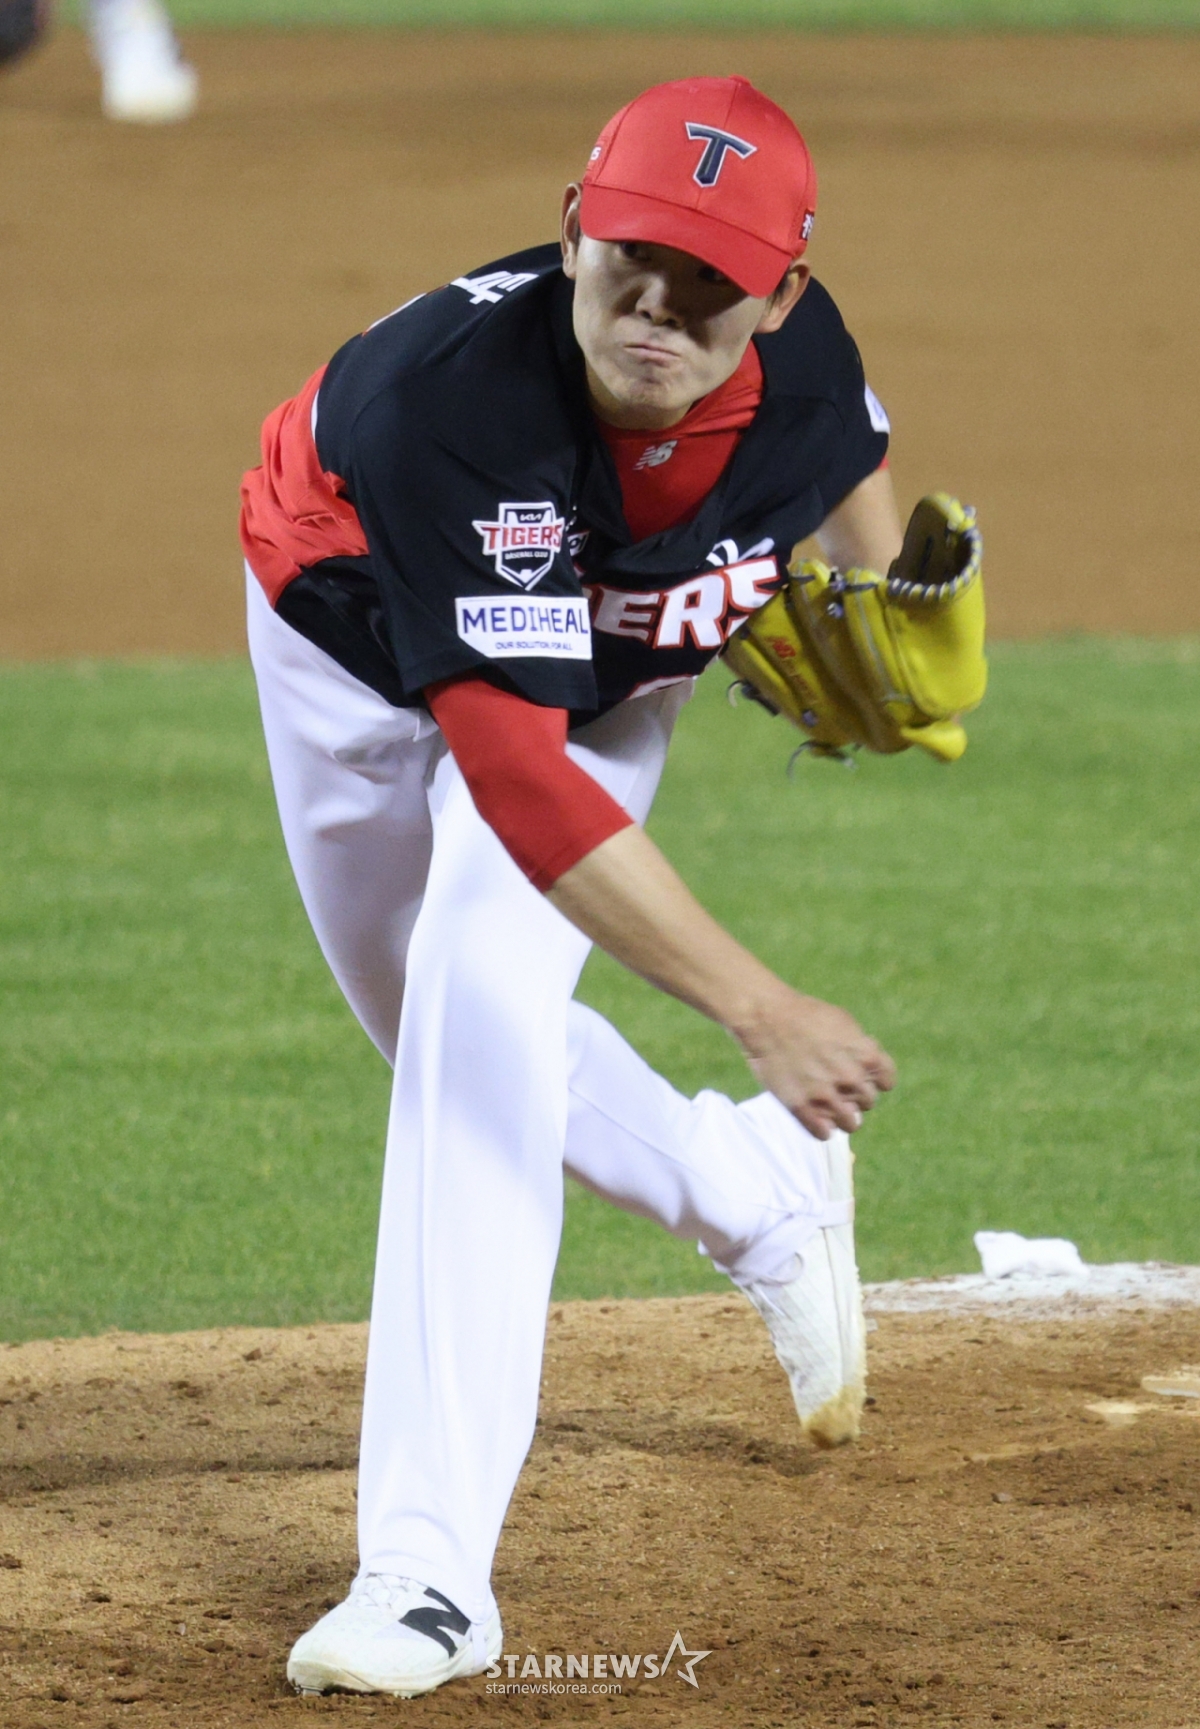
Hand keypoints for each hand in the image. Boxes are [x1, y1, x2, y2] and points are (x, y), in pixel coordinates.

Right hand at [737, 987, 895, 1140]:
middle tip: (835, 1084)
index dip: (873, 1078)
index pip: (886, 1082)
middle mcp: (851, 1078)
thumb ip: (862, 1047)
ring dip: (841, 1115)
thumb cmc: (805, 1015)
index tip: (858, 1074)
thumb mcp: (844, 1022)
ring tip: (826, 1104)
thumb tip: (869, 1064)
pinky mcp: (802, 1108)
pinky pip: (823, 1133)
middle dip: (855, 1094)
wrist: (766, 1017)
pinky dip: (821, 1127)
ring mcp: (826, 1096)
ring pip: (850, 1123)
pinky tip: (814, 1116)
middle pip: (868, 1102)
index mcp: (866, 1056)